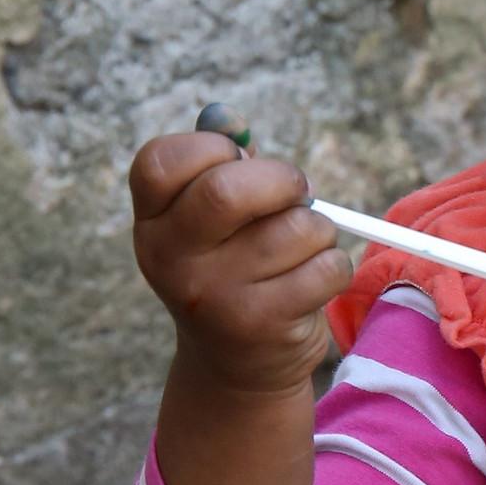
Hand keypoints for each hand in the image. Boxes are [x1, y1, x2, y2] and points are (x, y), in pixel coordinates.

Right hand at [129, 131, 351, 395]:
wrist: (236, 367)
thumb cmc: (234, 265)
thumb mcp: (212, 218)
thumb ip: (222, 160)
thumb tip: (226, 117)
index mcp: (152, 222)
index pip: (162, 161)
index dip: (212, 147)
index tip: (235, 163)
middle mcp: (170, 260)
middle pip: (228, 190)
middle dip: (283, 180)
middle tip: (296, 193)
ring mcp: (212, 297)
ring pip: (296, 227)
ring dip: (317, 229)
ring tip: (301, 248)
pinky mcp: (260, 325)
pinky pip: (325, 267)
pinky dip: (334, 267)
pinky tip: (312, 282)